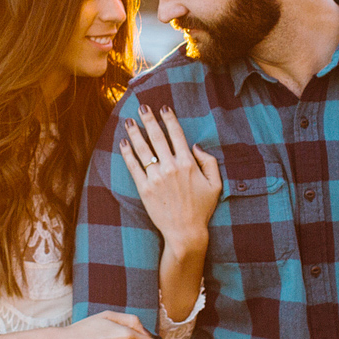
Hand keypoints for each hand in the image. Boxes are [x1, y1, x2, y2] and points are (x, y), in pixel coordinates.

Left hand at [118, 105, 220, 253]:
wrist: (185, 232)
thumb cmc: (202, 209)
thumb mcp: (215, 184)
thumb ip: (209, 162)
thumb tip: (197, 146)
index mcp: (188, 163)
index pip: (177, 134)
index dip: (169, 119)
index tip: (163, 108)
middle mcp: (171, 167)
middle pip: (157, 137)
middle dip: (148, 119)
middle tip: (142, 107)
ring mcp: (156, 177)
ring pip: (143, 149)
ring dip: (135, 132)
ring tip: (128, 121)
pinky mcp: (144, 188)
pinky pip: (133, 166)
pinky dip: (127, 153)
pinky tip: (123, 143)